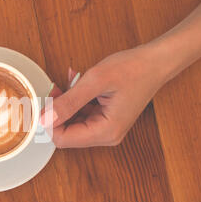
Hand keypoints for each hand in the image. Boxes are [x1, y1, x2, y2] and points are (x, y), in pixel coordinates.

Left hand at [40, 45, 168, 147]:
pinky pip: (81, 114)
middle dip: (57, 111)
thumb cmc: (133, 69)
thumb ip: (68, 102)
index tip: (44, 103)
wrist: (156, 62)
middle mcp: (106, 135)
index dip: (49, 123)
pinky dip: (75, 100)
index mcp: (106, 132)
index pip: (63, 139)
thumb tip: (44, 119)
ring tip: (69, 82)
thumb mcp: (95, 81)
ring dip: (65, 103)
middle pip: (66, 133)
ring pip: (72, 123)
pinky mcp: (105, 120)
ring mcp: (106, 128)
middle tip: (54, 89)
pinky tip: (77, 83)